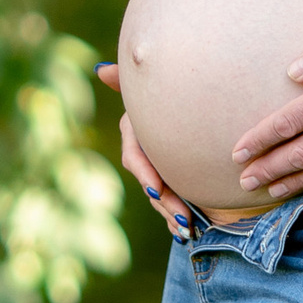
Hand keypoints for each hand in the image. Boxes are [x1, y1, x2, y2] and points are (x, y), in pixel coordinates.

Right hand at [96, 63, 192, 238]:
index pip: (135, 156)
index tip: (158, 187)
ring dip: (171, 215)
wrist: (201, 108)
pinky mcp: (171, 183)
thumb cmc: (173, 92)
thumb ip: (128, 82)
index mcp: (137, 132)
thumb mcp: (157, 89)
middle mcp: (145, 153)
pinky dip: (175, 220)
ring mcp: (157, 170)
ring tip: (188, 228)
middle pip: (150, 183)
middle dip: (165, 202)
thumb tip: (101, 70)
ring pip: (160, 198)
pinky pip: (169, 206)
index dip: (145, 173)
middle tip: (184, 217)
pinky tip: (186, 232)